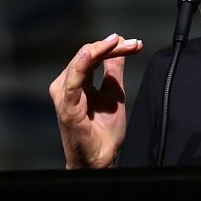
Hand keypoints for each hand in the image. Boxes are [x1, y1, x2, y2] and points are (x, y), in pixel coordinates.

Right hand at [49, 33, 142, 168]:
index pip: (94, 54)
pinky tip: (90, 55)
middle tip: (133, 44)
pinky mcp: (67, 107)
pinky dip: (81, 67)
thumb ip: (114, 70)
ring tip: (117, 43)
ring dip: (100, 50)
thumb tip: (119, 47)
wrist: (101, 157)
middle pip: (87, 54)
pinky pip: (72, 83)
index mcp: (78, 81)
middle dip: (111, 46)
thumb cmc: (104, 130)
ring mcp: (65, 95)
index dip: (114, 47)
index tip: (135, 44)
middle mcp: (68, 85)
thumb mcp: (114, 93)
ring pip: (80, 62)